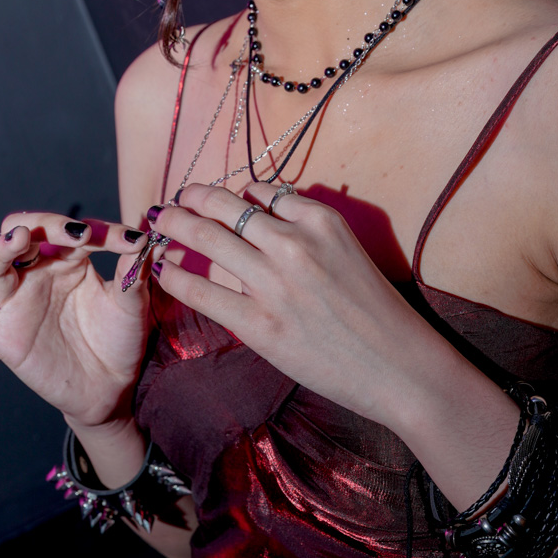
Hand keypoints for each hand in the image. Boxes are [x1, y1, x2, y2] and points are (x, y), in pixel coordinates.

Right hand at [0, 214, 159, 428]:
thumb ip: (134, 273)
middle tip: (71, 231)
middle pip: (28, 234)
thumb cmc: (121, 339)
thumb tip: (147, 239)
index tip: (132, 242)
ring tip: (18, 236)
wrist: (112, 389)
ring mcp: (18, 304)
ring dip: (3, 248)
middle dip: (45, 224)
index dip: (103, 233)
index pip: (77, 232)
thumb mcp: (133, 304)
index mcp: (72, 258)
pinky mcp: (4, 337)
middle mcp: (40, 273)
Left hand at [149, 184, 434, 428]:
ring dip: (175, 225)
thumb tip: (258, 210)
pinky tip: (162, 269)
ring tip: (159, 221)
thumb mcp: (347, 248)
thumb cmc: (375, 309)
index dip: (232, 194)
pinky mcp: (260, 324)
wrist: (399, 366)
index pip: (261, 191)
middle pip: (225, 206)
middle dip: (192, 198)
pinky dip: (175, 275)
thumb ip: (305, 226)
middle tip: (175, 200)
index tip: (215, 199)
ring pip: (208, 238)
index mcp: (320, 219)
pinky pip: (203, 290)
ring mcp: (274, 283)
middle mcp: (294, 242)